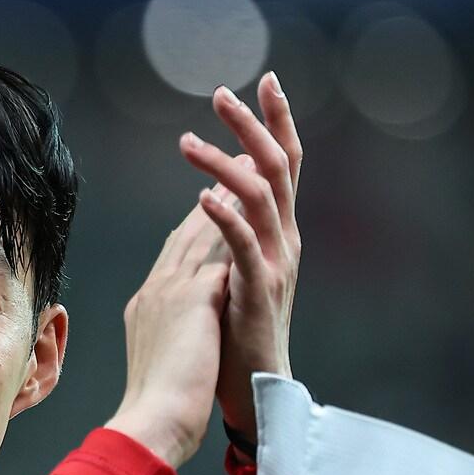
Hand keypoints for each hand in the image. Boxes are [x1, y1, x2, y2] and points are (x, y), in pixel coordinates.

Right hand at [105, 177, 236, 468]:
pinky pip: (217, 249)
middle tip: (233, 168)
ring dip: (226, 198)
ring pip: (201, 232)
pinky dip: (234, 224)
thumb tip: (183, 332)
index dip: (193, 230)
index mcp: (147, 307)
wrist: (151, 422)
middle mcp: (155, 290)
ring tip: (246, 169)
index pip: (173, 259)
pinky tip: (255, 205)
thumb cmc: (157, 408)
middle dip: (210, 201)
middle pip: (185, 235)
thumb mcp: (161, 363)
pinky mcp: (191, 298)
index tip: (211, 207)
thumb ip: (170, 338)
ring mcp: (170, 291)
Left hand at [179, 71, 303, 436]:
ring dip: (224, 165)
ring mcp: (274, 266)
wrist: (248, 392)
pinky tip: (201, 197)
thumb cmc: (234, 335)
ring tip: (189, 143)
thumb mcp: (231, 272)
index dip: (275, 123)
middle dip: (252, 127)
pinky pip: (244, 246)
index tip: (262, 83)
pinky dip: (224, 217)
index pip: (280, 166)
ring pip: (260, 198)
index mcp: (277, 234)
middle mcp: (284, 242)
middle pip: (277, 168)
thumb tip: (217, 195)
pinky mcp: (258, 292)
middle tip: (222, 95)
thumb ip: (230, 233)